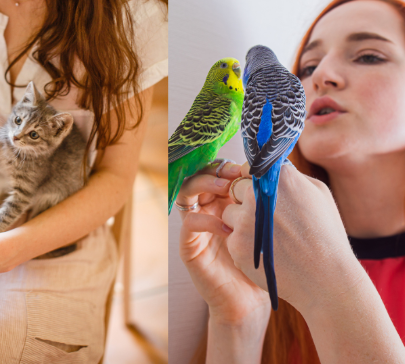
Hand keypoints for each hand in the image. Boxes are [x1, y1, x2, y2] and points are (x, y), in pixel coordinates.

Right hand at [177, 162, 270, 324]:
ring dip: (204, 185)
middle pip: (200, 175)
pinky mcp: (190, 246)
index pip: (219, 171)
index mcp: (226, 201)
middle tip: (235, 173)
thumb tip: (279, 171)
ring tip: (226, 189)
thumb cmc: (265, 262)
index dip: (230, 165)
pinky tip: (227, 227)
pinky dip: (205, 219)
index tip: (250, 165)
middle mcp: (208, 209)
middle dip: (216, 170)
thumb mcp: (268, 225)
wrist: (252, 300)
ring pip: (187, 192)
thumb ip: (266, 201)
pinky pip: (189, 223)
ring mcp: (197, 226)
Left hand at [222, 164, 359, 312]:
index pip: (248, 167)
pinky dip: (244, 245)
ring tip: (270, 238)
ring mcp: (244, 219)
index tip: (262, 192)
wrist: (326, 279)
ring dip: (242, 223)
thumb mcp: (318, 193)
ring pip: (230, 213)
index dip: (253, 181)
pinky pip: (231, 237)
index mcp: (278, 177)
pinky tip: (266, 252)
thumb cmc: (326, 234)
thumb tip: (272, 165)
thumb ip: (290, 175)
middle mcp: (256, 194)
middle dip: (246, 201)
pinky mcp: (236, 243)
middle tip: (269, 219)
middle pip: (235, 189)